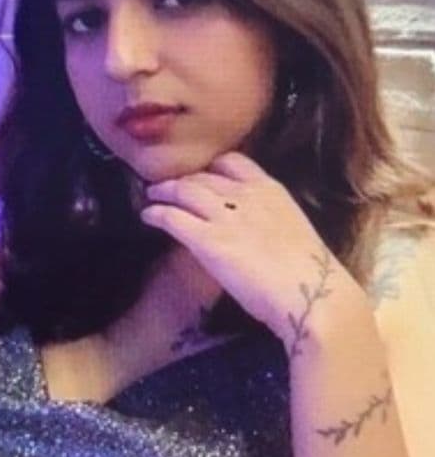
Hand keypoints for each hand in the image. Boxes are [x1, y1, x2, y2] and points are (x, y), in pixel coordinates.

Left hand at [141, 152, 356, 348]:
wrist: (310, 293)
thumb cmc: (308, 274)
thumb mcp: (292, 231)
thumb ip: (269, 222)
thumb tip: (256, 230)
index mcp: (270, 190)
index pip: (233, 162)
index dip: (211, 168)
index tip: (201, 175)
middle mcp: (244, 195)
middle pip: (203, 176)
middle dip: (183, 179)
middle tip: (167, 187)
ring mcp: (223, 216)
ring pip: (183, 190)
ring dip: (164, 191)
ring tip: (152, 196)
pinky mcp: (206, 239)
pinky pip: (171, 217)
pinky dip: (156, 213)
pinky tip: (147, 216)